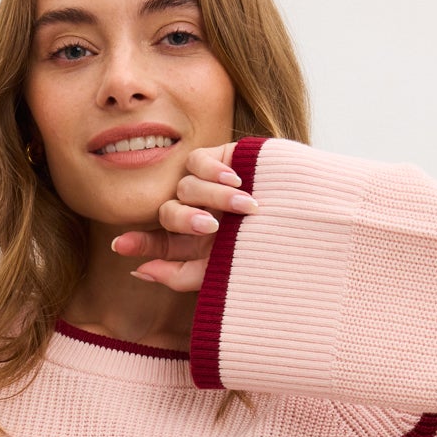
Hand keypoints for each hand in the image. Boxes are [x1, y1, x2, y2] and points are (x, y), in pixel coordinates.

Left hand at [110, 142, 259, 288]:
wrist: (315, 227)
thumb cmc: (273, 255)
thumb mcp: (223, 274)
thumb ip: (179, 276)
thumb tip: (136, 271)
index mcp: (199, 246)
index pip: (160, 243)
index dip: (139, 244)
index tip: (120, 246)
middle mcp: (202, 215)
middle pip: (169, 213)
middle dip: (184, 220)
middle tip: (208, 227)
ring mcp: (212, 188)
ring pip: (184, 188)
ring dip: (211, 198)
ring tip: (243, 208)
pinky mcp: (226, 160)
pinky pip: (198, 160)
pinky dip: (213, 171)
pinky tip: (236, 182)